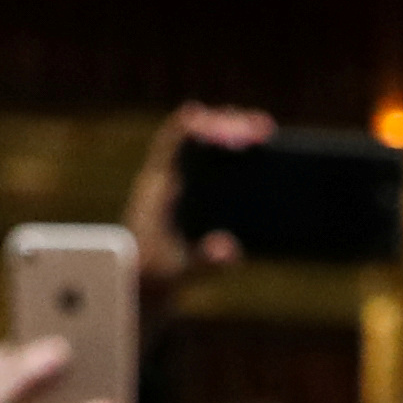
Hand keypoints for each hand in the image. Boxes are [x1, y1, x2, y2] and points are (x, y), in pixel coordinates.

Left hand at [125, 100, 276, 287]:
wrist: (137, 280)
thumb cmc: (154, 274)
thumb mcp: (179, 272)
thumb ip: (205, 262)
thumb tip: (232, 250)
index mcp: (156, 187)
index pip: (173, 141)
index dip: (199, 126)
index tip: (226, 122)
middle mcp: (166, 176)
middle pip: (195, 136)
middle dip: (228, 125)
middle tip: (263, 127)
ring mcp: (178, 182)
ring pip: (204, 146)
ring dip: (233, 134)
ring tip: (266, 132)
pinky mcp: (190, 194)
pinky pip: (211, 162)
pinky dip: (234, 154)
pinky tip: (259, 154)